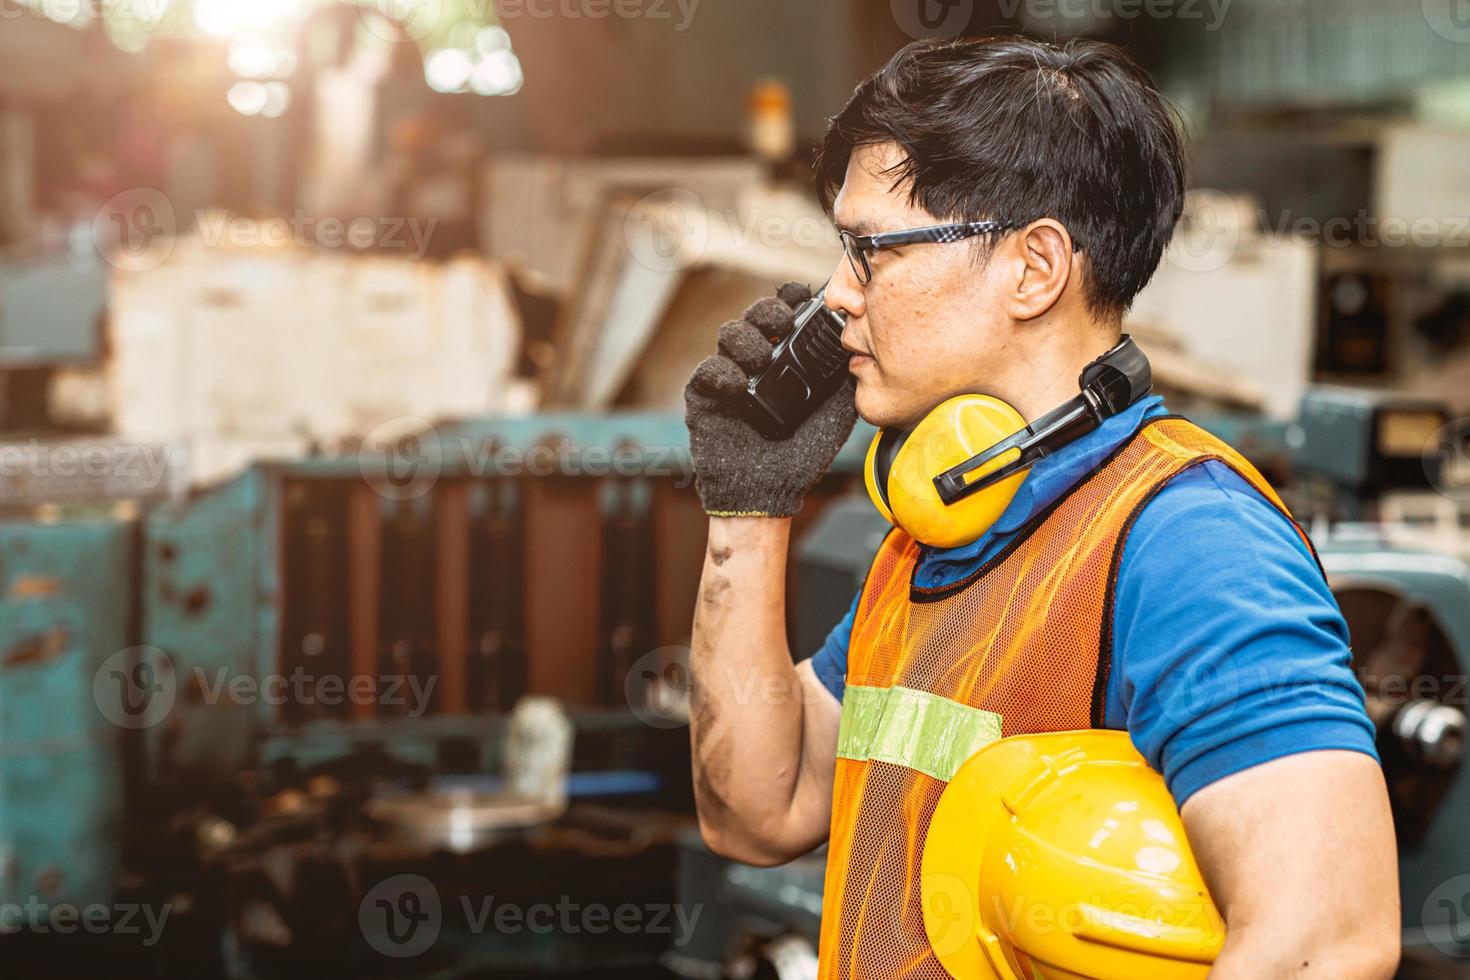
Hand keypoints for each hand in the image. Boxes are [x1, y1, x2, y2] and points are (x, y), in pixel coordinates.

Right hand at [684, 282, 857, 516]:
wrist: (772, 491)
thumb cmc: (804, 453)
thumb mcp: (837, 411)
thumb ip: (846, 378)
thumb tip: (863, 344)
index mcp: (786, 357)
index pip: (784, 313)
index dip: (790, 298)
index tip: (803, 297)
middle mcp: (755, 360)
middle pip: (754, 315)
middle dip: (768, 309)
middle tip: (783, 319)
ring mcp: (728, 375)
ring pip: (729, 334)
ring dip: (747, 339)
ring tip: (762, 359)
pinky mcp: (703, 396)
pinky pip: (706, 370)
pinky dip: (722, 371)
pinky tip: (738, 383)